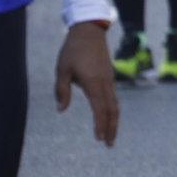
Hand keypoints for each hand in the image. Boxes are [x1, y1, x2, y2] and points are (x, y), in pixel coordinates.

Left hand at [55, 23, 117, 145]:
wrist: (89, 32)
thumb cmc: (72, 51)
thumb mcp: (62, 70)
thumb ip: (62, 91)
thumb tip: (62, 110)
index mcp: (93, 83)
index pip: (99, 109)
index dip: (100, 124)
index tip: (99, 138)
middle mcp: (105, 83)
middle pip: (112, 110)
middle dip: (112, 128)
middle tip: (109, 144)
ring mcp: (109, 80)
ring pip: (115, 104)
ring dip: (114, 121)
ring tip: (111, 135)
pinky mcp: (109, 77)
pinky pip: (113, 97)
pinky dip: (112, 110)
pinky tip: (108, 117)